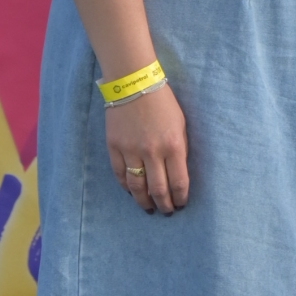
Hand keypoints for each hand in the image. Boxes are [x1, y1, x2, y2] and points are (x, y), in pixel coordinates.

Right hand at [104, 81, 189, 214]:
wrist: (133, 84)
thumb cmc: (163, 103)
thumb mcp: (180, 125)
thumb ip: (179, 149)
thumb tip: (177, 174)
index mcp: (173, 146)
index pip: (179, 182)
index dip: (180, 198)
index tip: (181, 205)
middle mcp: (152, 152)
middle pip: (158, 189)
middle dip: (164, 205)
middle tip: (166, 212)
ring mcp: (131, 151)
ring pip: (137, 187)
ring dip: (144, 202)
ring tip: (149, 208)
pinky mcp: (114, 147)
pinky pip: (120, 175)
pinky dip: (126, 187)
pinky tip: (132, 192)